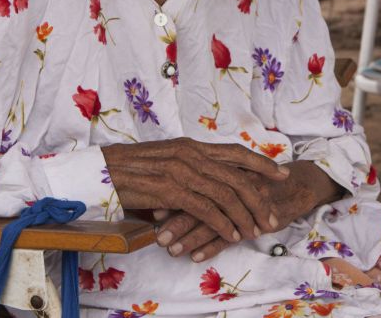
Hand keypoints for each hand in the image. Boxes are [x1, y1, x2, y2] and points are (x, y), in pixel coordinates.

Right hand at [101, 138, 288, 245]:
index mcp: (190, 146)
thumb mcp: (164, 163)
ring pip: (226, 194)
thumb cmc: (128, 170)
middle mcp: (190, 154)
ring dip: (244, 216)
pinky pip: (206, 209)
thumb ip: (187, 171)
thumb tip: (206, 186)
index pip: (234, 152)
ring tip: (255, 232)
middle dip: (259, 198)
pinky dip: (223, 223)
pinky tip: (231, 234)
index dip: (260, 163)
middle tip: (272, 216)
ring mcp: (181, 171)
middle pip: (237, 176)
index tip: (281, 173)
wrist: (99, 171)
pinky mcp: (170, 190)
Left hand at [153, 160, 342, 261]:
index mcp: (222, 168)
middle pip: (199, 200)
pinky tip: (196, 257)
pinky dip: (212, 246)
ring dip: (190, 237)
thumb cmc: (256, 181)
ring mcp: (246, 200)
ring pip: (213, 219)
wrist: (295, 185)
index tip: (150, 211)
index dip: (171, 197)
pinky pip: (232, 234)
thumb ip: (200, 184)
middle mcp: (232, 181)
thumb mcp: (228, 176)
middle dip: (176, 220)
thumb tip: (161, 199)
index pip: (192, 182)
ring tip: (171, 250)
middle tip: (157, 235)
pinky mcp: (258, 218)